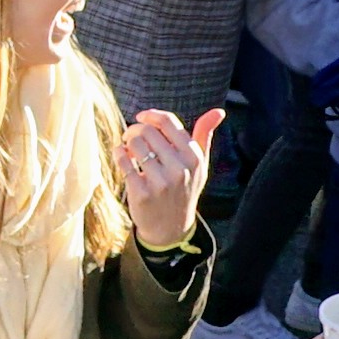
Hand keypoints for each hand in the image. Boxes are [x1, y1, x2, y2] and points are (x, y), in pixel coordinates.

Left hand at [113, 104, 220, 244]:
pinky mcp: (142, 193)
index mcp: (194, 158)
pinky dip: (118, 153)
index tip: (141, 117)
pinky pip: (123, 161)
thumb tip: (219, 111)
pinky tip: (122, 156)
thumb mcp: (200, 165)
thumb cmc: (184, 190)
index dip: (151, 115)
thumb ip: (205, 135)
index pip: (168, 122)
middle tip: (132, 136)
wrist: (171, 228)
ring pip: (134, 144)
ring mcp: (160, 182)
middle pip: (148, 131)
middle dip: (135, 129)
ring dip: (126, 141)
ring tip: (128, 148)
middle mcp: (179, 169)